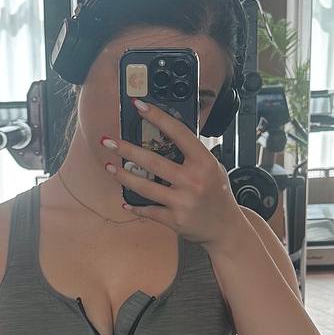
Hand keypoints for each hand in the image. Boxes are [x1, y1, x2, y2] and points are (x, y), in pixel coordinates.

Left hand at [102, 99, 243, 250]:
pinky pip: (149, 211)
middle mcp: (193, 181)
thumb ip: (193, 154)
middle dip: (127, 149)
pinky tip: (126, 202)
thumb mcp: (213, 168)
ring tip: (109, 166)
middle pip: (153, 161)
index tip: (139, 106)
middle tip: (108, 141)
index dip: (157, 117)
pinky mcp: (175, 220)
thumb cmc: (218, 195)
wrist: (225, 228)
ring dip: (123, 175)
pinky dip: (136, 207)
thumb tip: (167, 136)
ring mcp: (183, 202)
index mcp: (203, 162)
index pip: (178, 133)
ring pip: (145, 187)